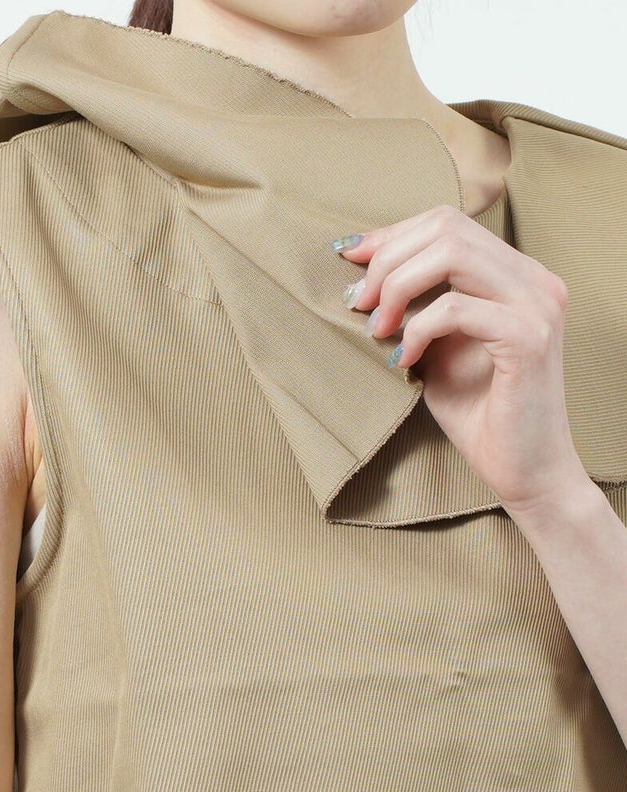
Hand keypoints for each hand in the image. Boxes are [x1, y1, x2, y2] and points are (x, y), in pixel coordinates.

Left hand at [335, 204, 592, 518]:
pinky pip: (456, 308)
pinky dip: (418, 328)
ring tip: (376, 328)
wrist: (523, 471)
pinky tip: (403, 360)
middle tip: (358, 304)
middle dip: (388, 261)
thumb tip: (362, 277)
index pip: (448, 224)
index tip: (349, 261)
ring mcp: (537, 305)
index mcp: (515, 275)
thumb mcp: (436, 349)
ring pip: (451, 254)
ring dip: (398, 286)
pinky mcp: (529, 338)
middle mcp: (533, 279)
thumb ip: (415, 308)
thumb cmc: (479, 414)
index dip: (391, 236)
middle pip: (446, 228)